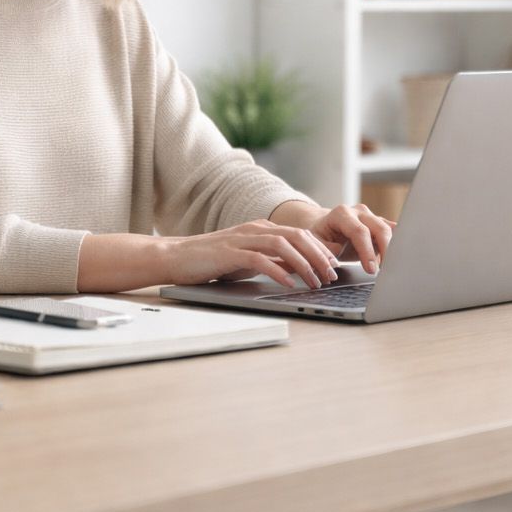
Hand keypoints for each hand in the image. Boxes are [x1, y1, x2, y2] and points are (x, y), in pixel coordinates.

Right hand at [164, 220, 341, 289]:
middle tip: (332, 275)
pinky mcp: (229, 253)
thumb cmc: (212, 261)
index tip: (334, 265)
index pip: (300, 234)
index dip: (321, 249)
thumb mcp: (248, 260)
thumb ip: (271, 261)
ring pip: (283, 245)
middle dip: (319, 255)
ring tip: (315, 281)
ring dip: (303, 264)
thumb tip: (297, 270)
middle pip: (297, 236)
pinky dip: (277, 271)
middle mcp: (255, 229)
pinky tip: (287, 283)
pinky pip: (259, 259)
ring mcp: (242, 239)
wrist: (176, 256)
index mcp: (262, 229)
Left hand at [305, 203, 395, 274]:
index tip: (371, 270)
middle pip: (379, 228)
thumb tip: (337, 251)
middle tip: (384, 271)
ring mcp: (370, 216)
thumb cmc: (319, 235)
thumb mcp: (314, 241)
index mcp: (341, 214)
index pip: (359, 232)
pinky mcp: (378, 222)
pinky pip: (391, 230)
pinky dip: (396, 243)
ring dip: (391, 249)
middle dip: (385, 251)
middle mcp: (358, 211)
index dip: (367, 251)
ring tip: (389, 268)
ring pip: (388, 229)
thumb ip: (324, 247)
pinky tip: (399, 255)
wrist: (323, 225)